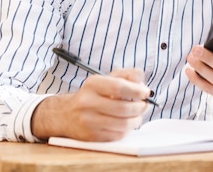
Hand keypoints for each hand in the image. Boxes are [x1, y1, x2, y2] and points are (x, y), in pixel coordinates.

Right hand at [32, 68, 150, 141]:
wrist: (66, 115)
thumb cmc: (92, 95)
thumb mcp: (106, 79)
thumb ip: (127, 76)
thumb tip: (142, 84)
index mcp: (92, 85)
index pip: (119, 87)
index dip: (137, 91)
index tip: (146, 93)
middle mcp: (87, 102)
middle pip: (123, 108)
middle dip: (140, 107)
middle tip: (145, 105)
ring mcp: (88, 121)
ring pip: (123, 124)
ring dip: (137, 120)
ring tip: (138, 115)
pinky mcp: (91, 136)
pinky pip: (117, 135)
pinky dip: (127, 130)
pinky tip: (126, 124)